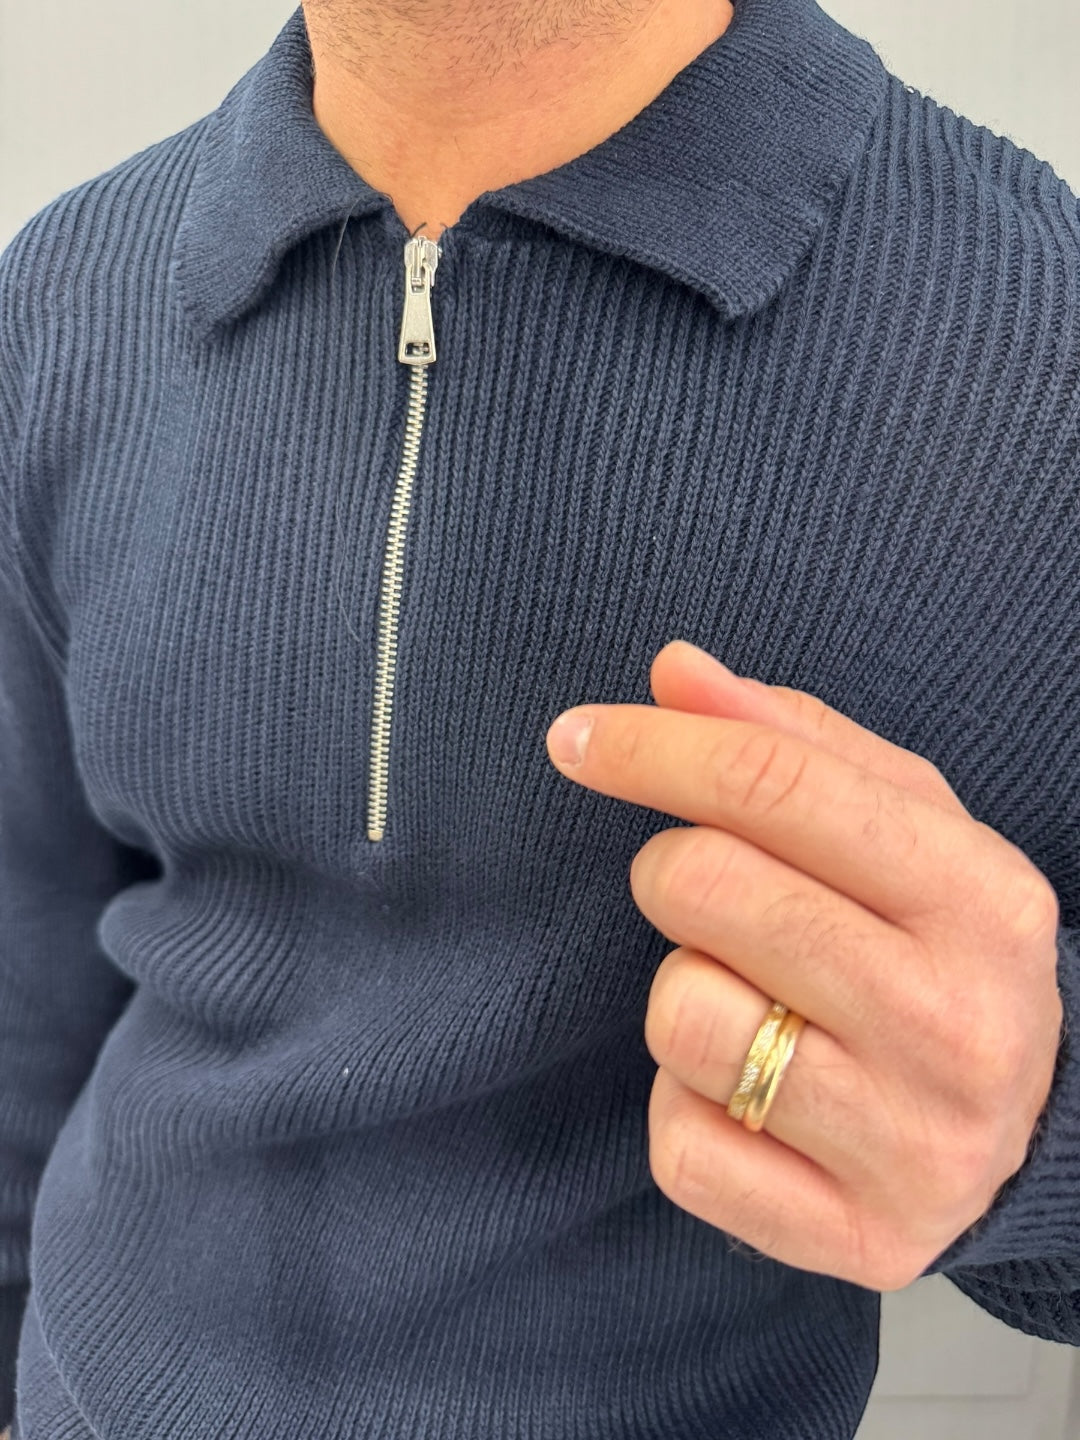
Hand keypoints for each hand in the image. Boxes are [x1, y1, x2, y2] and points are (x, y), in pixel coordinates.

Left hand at [545, 640, 1063, 1289]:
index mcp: (982, 898)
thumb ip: (791, 738)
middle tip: (711, 893)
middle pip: (708, 888)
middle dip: (674, 871)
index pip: (778, 785)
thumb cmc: (937, 945)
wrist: (1032, 1127)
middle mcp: (957, 1026)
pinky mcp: (854, 1240)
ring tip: (757, 1003)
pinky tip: (755, 1097)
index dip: (654, 748)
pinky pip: (681, 1146)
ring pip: (680, 1017)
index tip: (576, 737)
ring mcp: (910, 1146)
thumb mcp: (904, 824)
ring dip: (684, 993)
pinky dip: (689, 1105)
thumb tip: (673, 672)